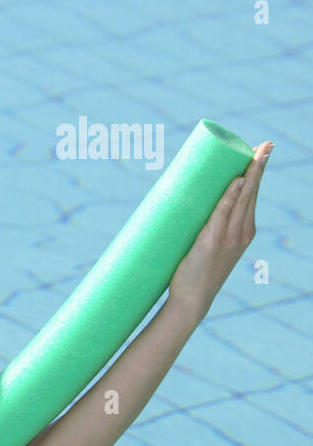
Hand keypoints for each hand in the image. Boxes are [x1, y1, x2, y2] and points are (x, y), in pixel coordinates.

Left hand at [167, 140, 271, 317]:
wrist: (190, 301)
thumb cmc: (192, 272)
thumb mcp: (203, 245)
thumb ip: (200, 226)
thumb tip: (180, 203)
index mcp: (243, 232)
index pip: (252, 197)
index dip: (257, 174)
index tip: (262, 152)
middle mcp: (241, 233)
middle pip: (252, 193)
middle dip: (259, 167)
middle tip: (266, 144)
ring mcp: (228, 237)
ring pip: (242, 199)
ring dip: (249, 175)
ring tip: (256, 153)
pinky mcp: (211, 242)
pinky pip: (222, 215)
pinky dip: (230, 197)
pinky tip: (236, 181)